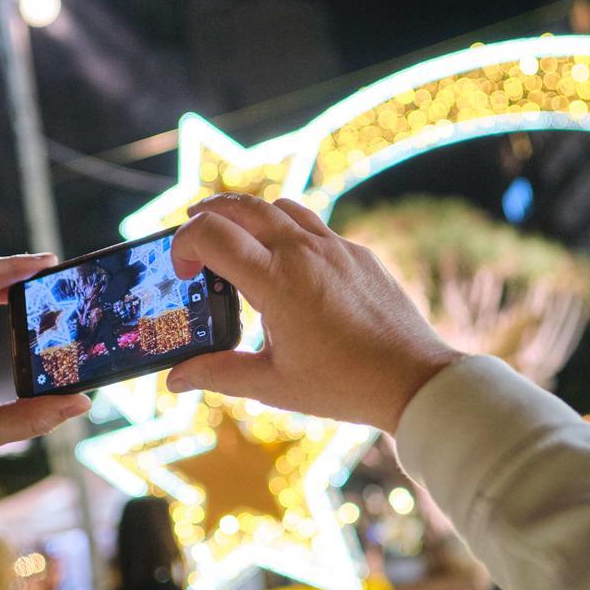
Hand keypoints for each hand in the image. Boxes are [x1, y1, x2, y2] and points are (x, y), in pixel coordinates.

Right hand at [166, 194, 462, 431]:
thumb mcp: (272, 384)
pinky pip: (314, 226)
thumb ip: (218, 373)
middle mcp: (303, 251)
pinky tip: (287, 266)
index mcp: (276, 280)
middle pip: (241, 205)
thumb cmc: (342, 384)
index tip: (185, 273)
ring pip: (280, 206)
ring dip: (249, 217)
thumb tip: (176, 378)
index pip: (211, 233)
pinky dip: (287, 232)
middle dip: (207, 214)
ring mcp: (335, 247)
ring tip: (237, 246)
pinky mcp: (358, 253)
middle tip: (194, 242)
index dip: (184, 244)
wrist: (413, 379)